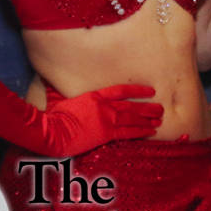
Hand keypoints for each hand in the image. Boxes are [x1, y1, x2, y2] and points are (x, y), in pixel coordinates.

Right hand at [39, 84, 162, 155]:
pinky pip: (129, 132)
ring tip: (160, 119)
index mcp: (95, 96)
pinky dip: (142, 131)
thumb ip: (61, 89)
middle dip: (148, 107)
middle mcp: (105, 106)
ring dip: (148, 119)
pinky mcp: (106, 134)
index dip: (138, 91)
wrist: (51, 132)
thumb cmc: (52, 116)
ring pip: (133, 118)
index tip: (150, 91)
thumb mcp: (58, 98)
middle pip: (132, 106)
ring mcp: (107, 120)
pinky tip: (152, 131)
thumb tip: (50, 77)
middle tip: (160, 108)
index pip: (122, 91)